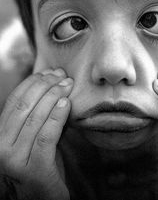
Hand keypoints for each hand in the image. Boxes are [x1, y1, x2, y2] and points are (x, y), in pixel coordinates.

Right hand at [0, 68, 72, 199]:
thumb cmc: (42, 166)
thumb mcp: (36, 137)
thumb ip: (41, 116)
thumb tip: (55, 85)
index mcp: (0, 136)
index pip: (14, 101)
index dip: (33, 82)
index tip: (50, 71)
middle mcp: (1, 147)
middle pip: (24, 106)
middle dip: (45, 85)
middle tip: (63, 75)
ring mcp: (15, 161)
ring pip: (35, 118)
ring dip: (54, 96)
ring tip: (68, 85)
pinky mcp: (34, 170)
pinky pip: (46, 136)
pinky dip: (57, 116)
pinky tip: (66, 104)